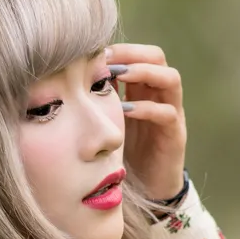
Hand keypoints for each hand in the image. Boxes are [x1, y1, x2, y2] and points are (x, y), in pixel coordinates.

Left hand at [106, 43, 186, 200]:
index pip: (137, 54)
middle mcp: (159, 96)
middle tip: (106, 60)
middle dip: (132, 54)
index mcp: (141, 89)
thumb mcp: (105, 121)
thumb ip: (94, 101)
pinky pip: (167, 113)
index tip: (93, 51)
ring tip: (119, 76)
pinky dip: (146, 108)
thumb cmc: (121, 153)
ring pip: (170, 79)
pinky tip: (125, 110)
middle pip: (157, 57)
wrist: (145, 189)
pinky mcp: (175, 135)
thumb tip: (64, 80)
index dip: (118, 49)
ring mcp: (171, 113)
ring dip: (144, 73)